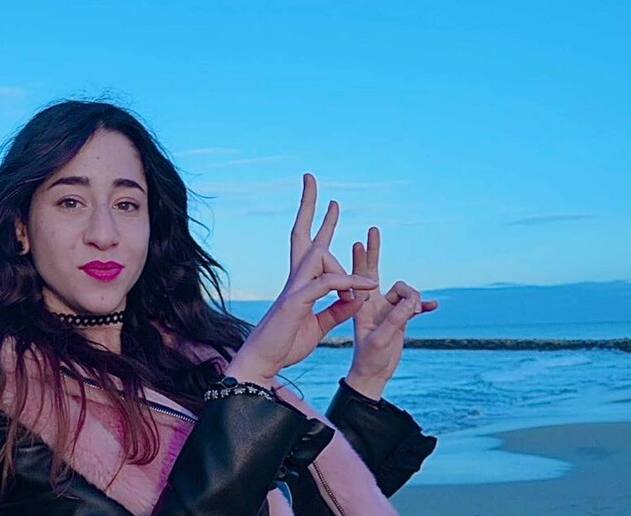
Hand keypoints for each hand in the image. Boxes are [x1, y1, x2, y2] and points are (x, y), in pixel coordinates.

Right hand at [228, 174, 377, 386]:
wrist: (265, 362)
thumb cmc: (286, 344)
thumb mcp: (320, 325)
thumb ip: (338, 310)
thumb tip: (357, 298)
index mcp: (301, 284)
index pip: (310, 246)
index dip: (320, 224)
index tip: (330, 203)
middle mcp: (295, 279)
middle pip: (302, 235)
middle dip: (308, 206)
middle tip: (311, 179)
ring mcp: (294, 288)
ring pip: (318, 255)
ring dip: (339, 252)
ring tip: (363, 265)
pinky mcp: (297, 301)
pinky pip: (327, 284)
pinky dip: (348, 284)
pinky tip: (366, 289)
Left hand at [345, 227, 437, 398]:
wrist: (373, 375)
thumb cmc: (370, 358)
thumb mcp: (382, 339)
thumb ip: (397, 318)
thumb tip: (413, 300)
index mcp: (361, 305)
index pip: (359, 276)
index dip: (360, 259)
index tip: (358, 242)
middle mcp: (372, 302)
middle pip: (374, 270)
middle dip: (374, 250)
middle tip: (373, 229)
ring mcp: (386, 308)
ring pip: (405, 291)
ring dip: (413, 299)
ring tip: (415, 312)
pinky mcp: (399, 317)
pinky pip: (414, 306)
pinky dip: (423, 305)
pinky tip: (433, 307)